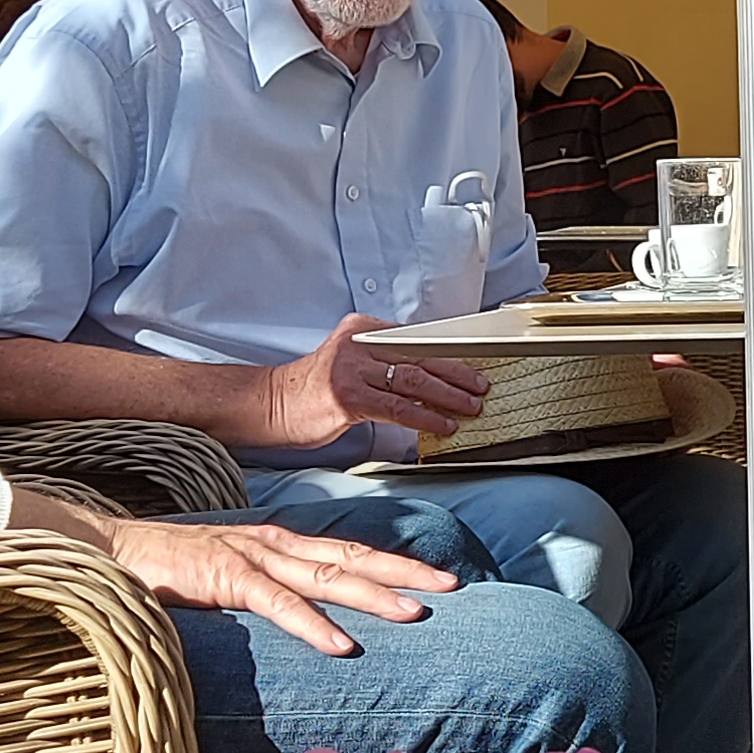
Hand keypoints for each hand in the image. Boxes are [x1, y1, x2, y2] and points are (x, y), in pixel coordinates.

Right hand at [19, 491, 465, 654]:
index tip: (439, 577)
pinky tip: (342, 644)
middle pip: (352, 557)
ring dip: (372, 596)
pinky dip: (311, 624)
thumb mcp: (231, 579)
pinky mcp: (224, 578)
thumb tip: (306, 618)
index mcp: (280, 545)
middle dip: (404, 573)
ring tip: (415, 614)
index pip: (349, 552)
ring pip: (325, 576)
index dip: (395, 564)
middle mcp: (274, 546)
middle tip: (453, 587)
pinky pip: (276, 603)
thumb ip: (267, 592)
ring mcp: (251, 559)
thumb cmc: (170, 570)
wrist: (111, 551)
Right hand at [246, 315, 495, 450]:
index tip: (475, 366)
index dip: (449, 354)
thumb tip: (433, 379)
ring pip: (412, 380)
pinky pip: (396, 407)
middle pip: (420, 356)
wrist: (272, 405)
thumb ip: (385, 363)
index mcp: (363, 327)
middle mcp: (359, 342)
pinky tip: (442, 424)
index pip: (416, 339)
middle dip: (456, 373)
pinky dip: (424, 417)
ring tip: (470, 407)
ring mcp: (351, 368)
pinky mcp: (347, 396)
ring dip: (448, 396)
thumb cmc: (315, 389)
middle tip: (481, 386)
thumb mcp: (352, 363)